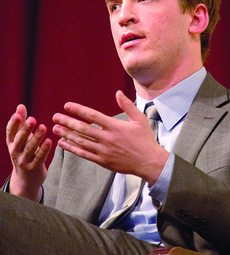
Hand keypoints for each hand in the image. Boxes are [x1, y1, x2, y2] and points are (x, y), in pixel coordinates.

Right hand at [6, 104, 51, 199]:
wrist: (26, 178)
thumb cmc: (24, 152)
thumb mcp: (20, 138)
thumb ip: (21, 122)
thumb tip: (20, 106)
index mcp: (11, 142)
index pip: (10, 132)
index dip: (14, 123)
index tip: (18, 114)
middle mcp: (15, 151)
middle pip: (20, 139)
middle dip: (25, 129)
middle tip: (32, 119)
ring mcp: (24, 160)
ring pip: (30, 148)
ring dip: (37, 137)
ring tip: (43, 127)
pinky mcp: (34, 167)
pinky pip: (39, 157)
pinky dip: (44, 149)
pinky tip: (50, 141)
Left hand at [52, 91, 168, 185]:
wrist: (149, 162)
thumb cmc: (145, 140)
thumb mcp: (140, 119)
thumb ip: (128, 105)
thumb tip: (118, 92)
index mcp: (115, 126)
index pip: (92, 115)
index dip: (78, 110)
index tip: (67, 106)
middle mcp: (107, 138)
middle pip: (82, 128)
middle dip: (67, 122)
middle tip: (55, 117)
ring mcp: (103, 151)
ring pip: (81, 141)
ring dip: (66, 134)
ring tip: (55, 129)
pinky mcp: (103, 161)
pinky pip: (84, 154)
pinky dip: (72, 149)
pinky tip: (63, 144)